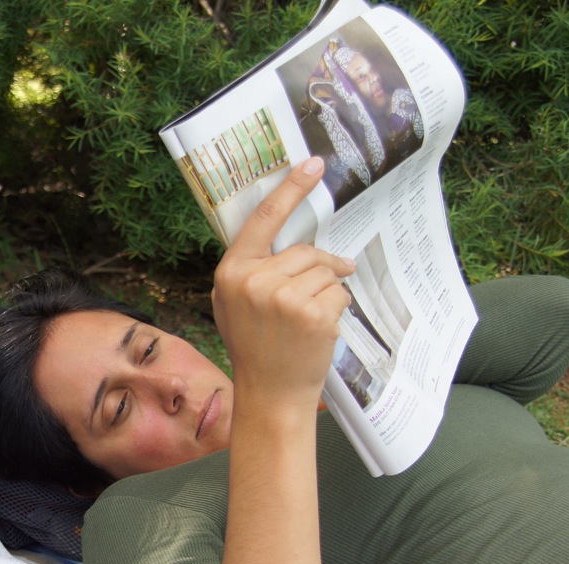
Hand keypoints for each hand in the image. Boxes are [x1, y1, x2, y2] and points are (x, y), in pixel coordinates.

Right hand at [212, 157, 353, 412]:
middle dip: (319, 269)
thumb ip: (250, 271)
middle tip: (314, 297)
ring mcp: (282, 297)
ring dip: (328, 291)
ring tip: (310, 321)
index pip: (264, 219)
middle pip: (305, 250)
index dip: (290, 189)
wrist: (270, 394)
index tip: (313, 164)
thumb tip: (281, 239)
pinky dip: (338, 309)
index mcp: (230, 273)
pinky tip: (320, 331)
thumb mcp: (234, 304)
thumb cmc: (254, 348)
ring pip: (326, 270)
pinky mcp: (311, 313)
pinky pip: (339, 292)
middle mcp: (253, 281)